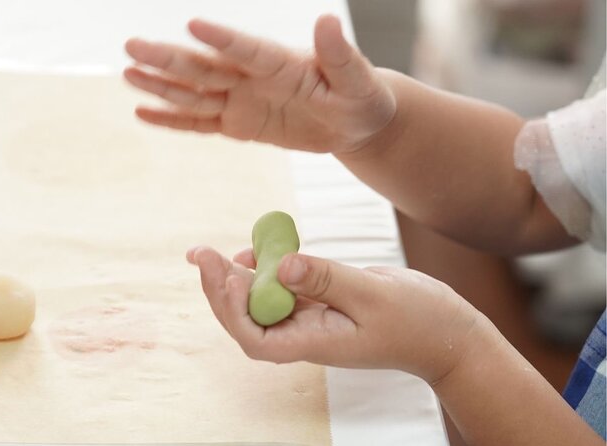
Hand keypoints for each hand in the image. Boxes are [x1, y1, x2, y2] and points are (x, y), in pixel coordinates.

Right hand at [124, 15, 395, 153]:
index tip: (193, 26)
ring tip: (127, 73)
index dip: (223, 40)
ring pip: (196, 93)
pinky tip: (144, 111)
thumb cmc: (361, 97)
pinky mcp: (238, 124)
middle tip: (131, 46)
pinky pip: (201, 123)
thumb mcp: (358, 80)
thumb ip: (341, 55)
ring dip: (162, 84)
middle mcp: (253, 77)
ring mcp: (242, 100)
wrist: (353, 122)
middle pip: (206, 68)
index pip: (248, 49)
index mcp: (281, 63)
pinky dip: (174, 120)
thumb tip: (327, 20)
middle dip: (170, 59)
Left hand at [186, 246, 479, 383]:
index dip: (229, 307)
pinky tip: (265, 249)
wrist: (445, 334)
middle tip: (201, 252)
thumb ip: (328, 279)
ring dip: (240, 277)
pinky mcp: (322, 302)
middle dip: (220, 288)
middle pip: (248, 318)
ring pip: (263, 302)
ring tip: (222, 250)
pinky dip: (270, 268)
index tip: (220, 270)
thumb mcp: (374, 296)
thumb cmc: (418, 322)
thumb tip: (281, 264)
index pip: (254, 337)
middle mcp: (306, 334)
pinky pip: (285, 287)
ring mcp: (312, 319)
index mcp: (314, 342)